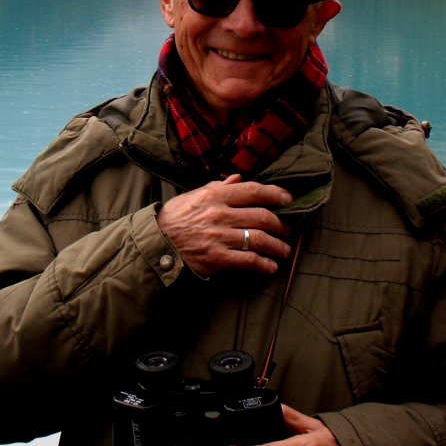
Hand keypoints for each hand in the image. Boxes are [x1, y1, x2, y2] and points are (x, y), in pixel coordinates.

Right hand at [156, 174, 292, 276]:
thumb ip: (218, 187)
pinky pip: (248, 260)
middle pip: (262, 216)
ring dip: (278, 246)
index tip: (288, 199)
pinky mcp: (217, 258)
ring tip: (285, 250)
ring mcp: (220, 237)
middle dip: (282, 224)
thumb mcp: (194, 195)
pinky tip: (271, 266)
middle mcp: (220, 214)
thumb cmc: (175, 218)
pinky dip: (264, 264)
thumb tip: (238, 178)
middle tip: (289, 230)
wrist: (155, 243)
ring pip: (260, 239)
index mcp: (215, 195)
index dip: (275, 194)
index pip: (253, 191)